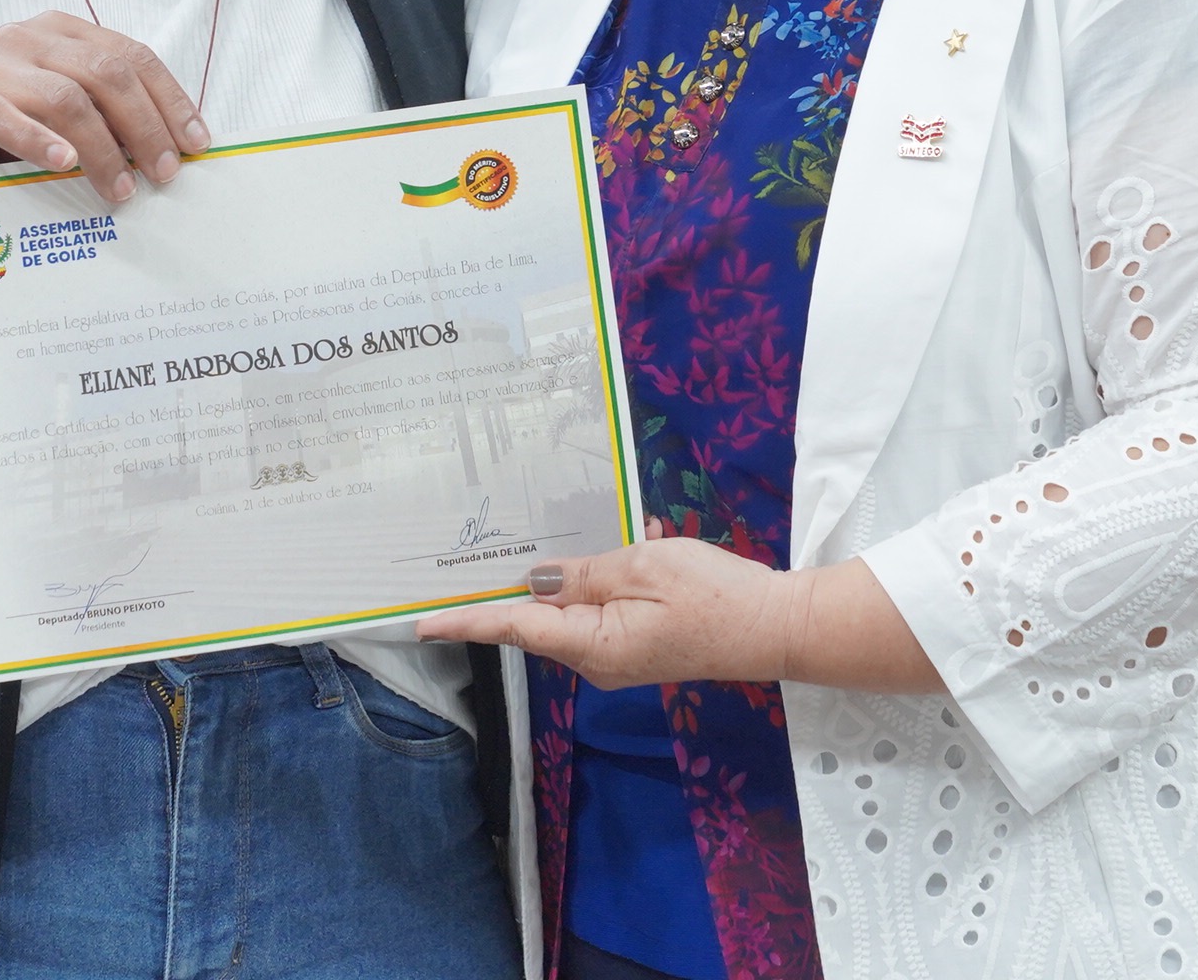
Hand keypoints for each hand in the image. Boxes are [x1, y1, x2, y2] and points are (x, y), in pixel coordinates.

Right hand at [0, 12, 210, 202]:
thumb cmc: (22, 110)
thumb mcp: (70, 97)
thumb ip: (111, 107)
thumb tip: (173, 147)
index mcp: (67, 30)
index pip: (132, 55)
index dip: (169, 98)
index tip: (195, 142)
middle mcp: (32, 37)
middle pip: (105, 74)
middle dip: (144, 126)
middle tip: (165, 173)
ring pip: (64, 98)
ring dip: (101, 148)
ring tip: (121, 188)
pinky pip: (5, 118)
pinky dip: (39, 141)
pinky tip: (64, 164)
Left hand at [418, 536, 946, 692]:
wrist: (778, 625)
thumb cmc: (714, 595)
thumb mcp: (643, 569)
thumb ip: (584, 575)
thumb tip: (534, 581)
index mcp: (592, 645)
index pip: (514, 627)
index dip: (466, 621)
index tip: (420, 623)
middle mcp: (597, 659)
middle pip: (538, 619)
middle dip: (513, 587)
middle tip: (470, 555)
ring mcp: (619, 654)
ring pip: (572, 609)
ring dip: (571, 575)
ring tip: (570, 537)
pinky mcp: (639, 643)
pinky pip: (603, 607)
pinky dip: (606, 576)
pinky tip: (635, 542)